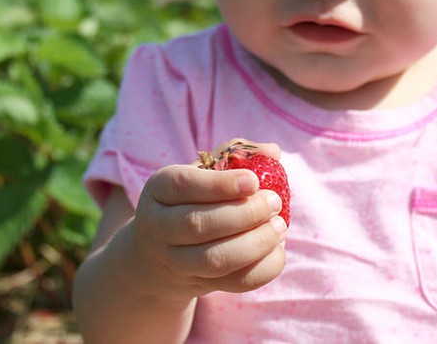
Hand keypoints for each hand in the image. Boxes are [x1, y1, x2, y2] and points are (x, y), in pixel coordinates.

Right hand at [125, 139, 287, 303]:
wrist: (157, 254)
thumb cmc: (191, 199)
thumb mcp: (202, 172)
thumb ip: (237, 155)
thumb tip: (272, 151)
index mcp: (160, 188)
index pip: (184, 185)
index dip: (220, 185)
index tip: (254, 181)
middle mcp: (159, 226)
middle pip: (198, 225)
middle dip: (244, 214)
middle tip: (274, 202)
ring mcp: (176, 261)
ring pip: (215, 259)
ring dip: (255, 243)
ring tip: (279, 226)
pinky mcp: (199, 284)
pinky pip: (233, 283)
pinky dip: (262, 268)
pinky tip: (277, 248)